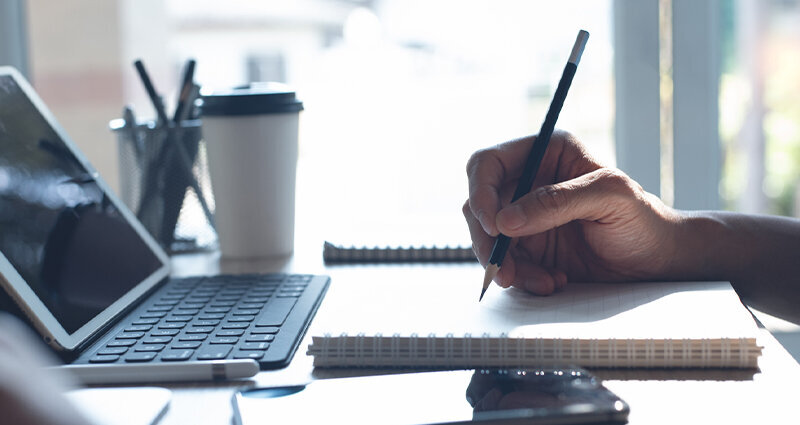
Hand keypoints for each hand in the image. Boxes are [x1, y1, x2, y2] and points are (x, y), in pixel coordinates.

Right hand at [463, 131, 681, 294]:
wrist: (657, 262)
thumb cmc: (643, 220)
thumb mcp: (609, 199)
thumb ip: (557, 202)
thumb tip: (505, 220)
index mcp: (545, 152)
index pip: (488, 163)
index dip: (481, 192)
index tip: (494, 225)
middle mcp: (528, 180)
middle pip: (478, 203)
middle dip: (487, 239)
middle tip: (502, 268)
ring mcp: (525, 215)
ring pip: (487, 238)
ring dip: (506, 264)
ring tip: (542, 282)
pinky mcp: (528, 247)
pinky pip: (505, 261)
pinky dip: (522, 278)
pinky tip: (551, 282)